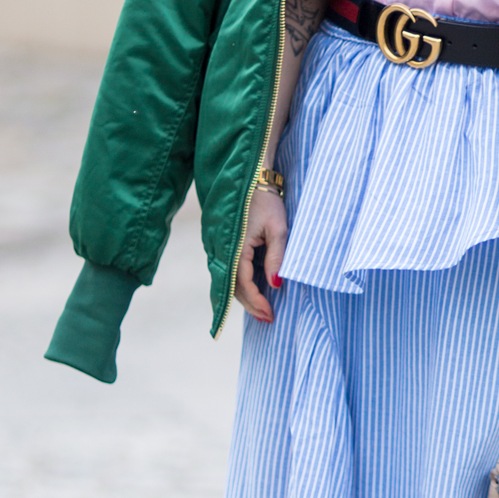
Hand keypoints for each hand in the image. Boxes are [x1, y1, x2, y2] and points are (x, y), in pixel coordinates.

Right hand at [235, 187, 287, 323]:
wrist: (251, 179)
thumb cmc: (266, 201)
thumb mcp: (278, 229)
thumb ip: (276, 257)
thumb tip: (276, 285)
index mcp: (236, 247)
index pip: (243, 283)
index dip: (257, 301)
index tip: (271, 314)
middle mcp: (223, 250)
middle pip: (233, 287)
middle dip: (251, 305)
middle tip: (268, 318)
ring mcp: (220, 247)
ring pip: (229, 280)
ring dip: (244, 297)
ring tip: (262, 310)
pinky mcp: (223, 244)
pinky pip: (229, 270)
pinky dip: (240, 284)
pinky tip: (253, 290)